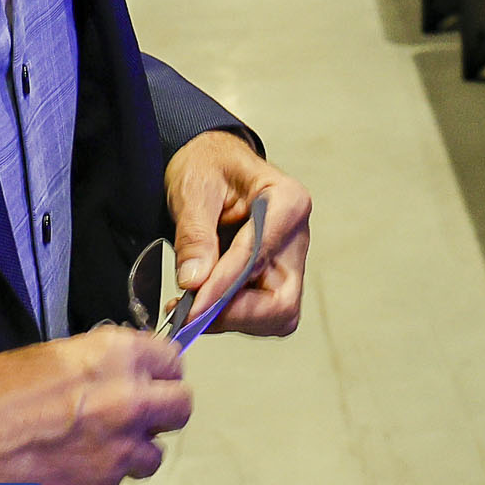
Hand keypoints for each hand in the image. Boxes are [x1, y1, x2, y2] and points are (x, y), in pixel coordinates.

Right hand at [0, 326, 190, 484]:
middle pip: (180, 407)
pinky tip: (68, 468)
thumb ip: (99, 365)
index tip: (152, 377)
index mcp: (117, 357)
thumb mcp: (51, 356)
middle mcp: (129, 403)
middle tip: (138, 412)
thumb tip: (118, 375)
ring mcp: (116, 453)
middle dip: (162, 410)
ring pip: (152, 456)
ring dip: (133, 451)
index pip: (173, 359)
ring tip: (97, 447)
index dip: (161, 370)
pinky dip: (99, 478)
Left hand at [165, 130, 311, 338]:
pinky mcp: (274, 277)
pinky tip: (199, 303)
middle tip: (191, 315)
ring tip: (188, 307)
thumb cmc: (208, 166)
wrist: (210, 165)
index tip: (192, 306)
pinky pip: (260, 313)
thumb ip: (196, 235)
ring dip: (231, 319)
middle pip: (282, 301)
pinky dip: (229, 316)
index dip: (225, 286)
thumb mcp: (194, 190)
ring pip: (275, 315)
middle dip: (237, 314)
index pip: (260, 256)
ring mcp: (288, 260)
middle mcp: (296, 236)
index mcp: (289, 202)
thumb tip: (194, 281)